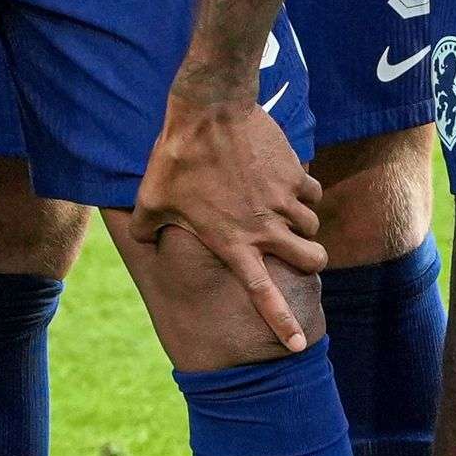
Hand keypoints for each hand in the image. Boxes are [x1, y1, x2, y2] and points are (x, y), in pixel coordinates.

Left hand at [122, 94, 324, 341]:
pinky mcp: (294, 173)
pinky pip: (312, 192)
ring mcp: (283, 200)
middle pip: (311, 260)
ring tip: (282, 212)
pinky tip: (287, 183)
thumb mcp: (151, 198)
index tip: (298, 345)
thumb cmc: (176, 157)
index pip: (262, 292)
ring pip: (312, 226)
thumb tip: (143, 241)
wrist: (209, 110)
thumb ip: (148, 227)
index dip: (281, 321)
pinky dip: (304, 193)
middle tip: (302, 255)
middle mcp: (264, 227)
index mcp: (231, 241)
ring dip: (303, 224)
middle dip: (312, 263)